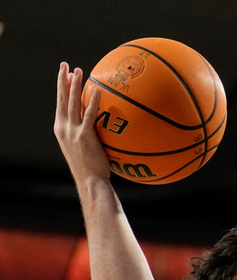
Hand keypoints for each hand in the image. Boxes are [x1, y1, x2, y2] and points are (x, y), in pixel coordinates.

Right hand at [53, 63, 110, 184]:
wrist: (90, 180)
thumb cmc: (91, 167)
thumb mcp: (84, 148)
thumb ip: (86, 134)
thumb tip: (99, 124)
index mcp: (61, 129)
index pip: (60, 104)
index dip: (62, 88)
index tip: (65, 74)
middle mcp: (63, 128)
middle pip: (62, 99)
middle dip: (63, 80)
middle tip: (65, 65)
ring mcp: (72, 131)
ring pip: (72, 103)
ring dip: (75, 86)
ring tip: (78, 71)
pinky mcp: (84, 136)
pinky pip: (89, 115)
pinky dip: (93, 102)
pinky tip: (97, 91)